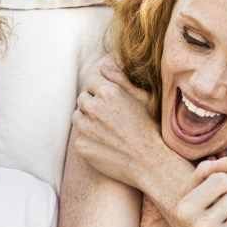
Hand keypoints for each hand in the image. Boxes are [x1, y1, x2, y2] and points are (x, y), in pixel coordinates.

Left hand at [73, 56, 164, 186]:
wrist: (149, 163)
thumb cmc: (149, 129)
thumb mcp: (142, 98)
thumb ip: (119, 79)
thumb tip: (103, 63)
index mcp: (109, 92)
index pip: (91, 82)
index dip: (100, 92)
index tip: (109, 103)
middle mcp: (94, 108)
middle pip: (82, 99)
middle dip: (92, 106)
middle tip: (109, 118)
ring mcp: (85, 128)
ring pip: (77, 117)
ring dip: (87, 121)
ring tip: (105, 131)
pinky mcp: (81, 145)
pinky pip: (78, 137)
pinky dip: (87, 140)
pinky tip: (104, 145)